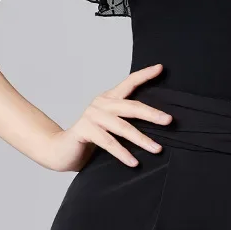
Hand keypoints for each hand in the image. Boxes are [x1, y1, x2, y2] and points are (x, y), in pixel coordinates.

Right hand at [41, 63, 172, 171]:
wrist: (61, 150)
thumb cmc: (91, 137)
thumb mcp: (110, 124)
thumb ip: (125, 118)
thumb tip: (156, 120)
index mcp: (108, 98)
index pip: (129, 82)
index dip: (145, 75)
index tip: (161, 68)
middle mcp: (101, 103)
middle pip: (131, 106)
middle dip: (152, 114)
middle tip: (169, 121)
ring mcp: (92, 116)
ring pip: (122, 127)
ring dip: (142, 139)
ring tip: (157, 148)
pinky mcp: (85, 130)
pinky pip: (108, 142)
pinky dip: (123, 153)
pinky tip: (134, 162)